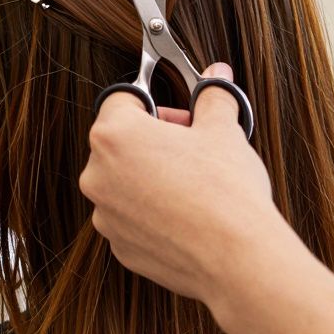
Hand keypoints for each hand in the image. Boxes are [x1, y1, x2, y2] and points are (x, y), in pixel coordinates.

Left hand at [79, 62, 280, 303]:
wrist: (236, 258)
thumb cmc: (225, 190)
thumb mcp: (223, 130)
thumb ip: (212, 97)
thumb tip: (217, 76)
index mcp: (114, 136)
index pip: (123, 100)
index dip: (157, 105)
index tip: (182, 119)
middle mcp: (97, 175)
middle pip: (120, 143)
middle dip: (154, 141)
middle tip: (193, 149)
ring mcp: (105, 215)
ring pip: (124, 182)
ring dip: (151, 177)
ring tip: (193, 186)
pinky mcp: (120, 247)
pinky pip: (131, 218)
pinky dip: (153, 213)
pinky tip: (187, 215)